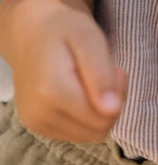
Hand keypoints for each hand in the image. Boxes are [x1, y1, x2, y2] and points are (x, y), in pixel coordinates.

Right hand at [11, 0, 127, 141]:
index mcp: (52, 92)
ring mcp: (36, 122)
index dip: (119, 96)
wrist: (31, 32)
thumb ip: (101, 75)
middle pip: (99, 130)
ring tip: (93, 81)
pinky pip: (77, 133)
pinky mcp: (38, 125)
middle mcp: (40, 114)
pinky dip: (86, 116)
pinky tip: (81, 91)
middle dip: (112, 105)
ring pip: (90, 135)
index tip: (117, 69)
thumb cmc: (64, 30)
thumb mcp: (89, 39)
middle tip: (108, 73)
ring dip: (100, 111)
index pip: (104, 118)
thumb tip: (113, 109)